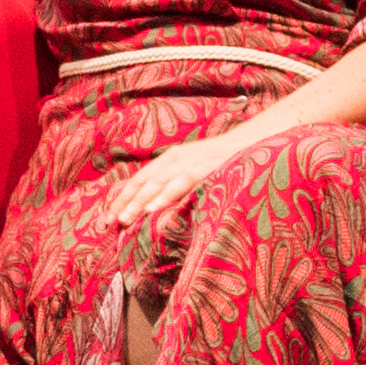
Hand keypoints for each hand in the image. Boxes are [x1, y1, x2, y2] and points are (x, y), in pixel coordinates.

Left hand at [109, 128, 256, 231]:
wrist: (258, 141)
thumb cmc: (228, 161)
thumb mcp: (198, 169)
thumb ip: (179, 183)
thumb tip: (157, 207)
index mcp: (172, 159)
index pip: (139, 180)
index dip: (122, 198)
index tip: (107, 218)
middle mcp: (176, 158)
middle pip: (143, 182)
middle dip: (124, 203)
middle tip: (108, 223)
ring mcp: (191, 161)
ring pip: (157, 183)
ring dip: (139, 202)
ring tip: (125, 220)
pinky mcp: (206, 166)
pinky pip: (181, 181)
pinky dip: (166, 195)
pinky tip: (153, 208)